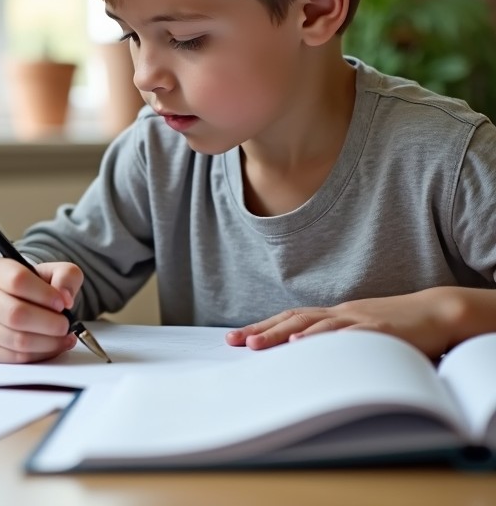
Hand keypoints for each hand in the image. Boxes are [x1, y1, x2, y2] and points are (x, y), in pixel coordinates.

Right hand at [0, 258, 81, 362]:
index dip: (44, 294)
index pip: (17, 281)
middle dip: (49, 323)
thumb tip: (66, 299)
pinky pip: (15, 357)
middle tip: (66, 324)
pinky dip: (39, 355)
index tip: (62, 303)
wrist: (7, 298)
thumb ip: (65, 276)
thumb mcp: (52, 270)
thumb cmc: (31, 285)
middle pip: (15, 314)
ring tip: (65, 336)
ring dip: (47, 342)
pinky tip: (54, 346)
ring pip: (16, 340)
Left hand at [225, 287, 472, 358]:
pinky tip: (306, 345)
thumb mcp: (360, 331)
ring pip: (315, 325)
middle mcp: (340, 314)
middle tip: (236, 342)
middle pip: (294, 319)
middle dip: (263, 331)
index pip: (290, 319)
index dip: (262, 327)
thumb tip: (306, 358)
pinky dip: (325, 339)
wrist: (436, 312)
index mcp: (333, 314)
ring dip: (284, 335)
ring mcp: (358, 320)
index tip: (234, 338)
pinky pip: (349, 334)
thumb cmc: (397, 326)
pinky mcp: (379, 331)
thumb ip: (336, 341)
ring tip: (259, 345)